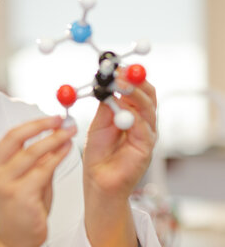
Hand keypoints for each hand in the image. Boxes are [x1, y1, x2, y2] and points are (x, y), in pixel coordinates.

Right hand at [0, 116, 75, 246]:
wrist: (14, 241)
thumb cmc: (21, 212)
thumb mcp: (28, 180)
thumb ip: (39, 161)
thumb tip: (55, 137)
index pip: (11, 136)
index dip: (33, 124)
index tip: (51, 119)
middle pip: (17, 138)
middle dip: (42, 125)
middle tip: (60, 121)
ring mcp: (5, 184)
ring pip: (32, 152)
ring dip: (53, 139)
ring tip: (67, 133)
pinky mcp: (20, 195)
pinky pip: (42, 170)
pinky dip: (56, 157)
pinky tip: (65, 151)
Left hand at [83, 72, 156, 246]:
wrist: (98, 181)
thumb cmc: (98, 154)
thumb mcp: (99, 124)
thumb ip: (105, 107)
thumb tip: (105, 85)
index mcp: (132, 113)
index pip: (137, 89)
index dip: (129, 76)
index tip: (116, 65)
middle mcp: (143, 122)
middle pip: (147, 95)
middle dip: (133, 81)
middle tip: (119, 72)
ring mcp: (147, 134)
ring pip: (147, 108)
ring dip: (134, 94)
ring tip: (120, 84)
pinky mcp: (146, 148)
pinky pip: (144, 128)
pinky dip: (134, 117)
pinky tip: (124, 111)